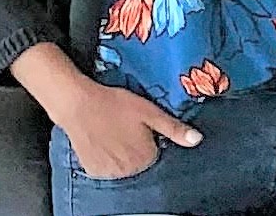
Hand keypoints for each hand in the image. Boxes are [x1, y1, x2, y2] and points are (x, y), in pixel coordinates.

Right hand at [50, 77, 196, 180]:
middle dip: (135, 146)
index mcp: (145, 157)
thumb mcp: (150, 112)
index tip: (138, 124)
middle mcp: (127, 170)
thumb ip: (174, 129)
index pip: (154, 151)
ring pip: (122, 164)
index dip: (148, 136)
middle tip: (123, 126)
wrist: (78, 104)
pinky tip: (100, 140)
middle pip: (139, 161)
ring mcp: (108, 172)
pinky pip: (106, 166)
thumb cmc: (115, 105)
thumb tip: (197, 140)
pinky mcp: (92, 169)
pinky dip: (105, 156)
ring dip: (120, 152)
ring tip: (111, 131)